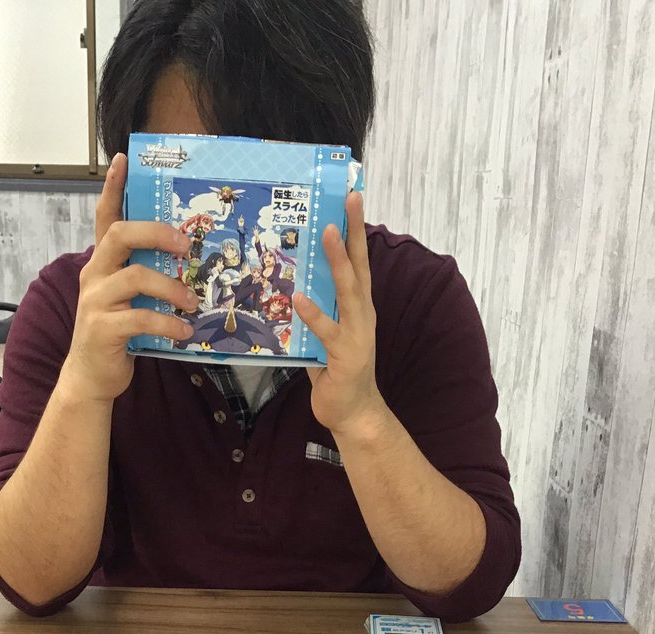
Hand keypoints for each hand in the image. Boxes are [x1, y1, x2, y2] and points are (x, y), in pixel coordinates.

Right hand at [63, 153, 199, 402]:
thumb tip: (186, 260)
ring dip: (171, 288)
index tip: (122, 160)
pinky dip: (168, 323)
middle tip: (185, 244)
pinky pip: (141, 318)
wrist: (92, 376)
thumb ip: (145, 275)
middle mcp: (94, 275)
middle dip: (155, 233)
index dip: (112, 189)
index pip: (104, 218)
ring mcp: (95, 301)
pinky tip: (184, 331)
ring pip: (135, 277)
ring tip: (192, 301)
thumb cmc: (117, 333)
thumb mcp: (128, 298)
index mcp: (101, 263)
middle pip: (119, 236)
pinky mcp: (103, 329)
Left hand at [292, 192, 382, 435]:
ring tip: (328, 234)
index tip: (351, 198)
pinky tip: (298, 298)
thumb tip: (293, 284)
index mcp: (358, 306)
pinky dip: (313, 314)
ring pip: (347, 292)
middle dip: (354, 232)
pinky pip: (326, 332)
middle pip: (359, 266)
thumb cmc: (338, 373)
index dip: (355, 230)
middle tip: (349, 200)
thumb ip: (316, 310)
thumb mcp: (326, 333)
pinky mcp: (345, 356)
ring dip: (337, 262)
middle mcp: (362, 314)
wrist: (353, 413)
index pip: (359, 261)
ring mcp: (356, 334)